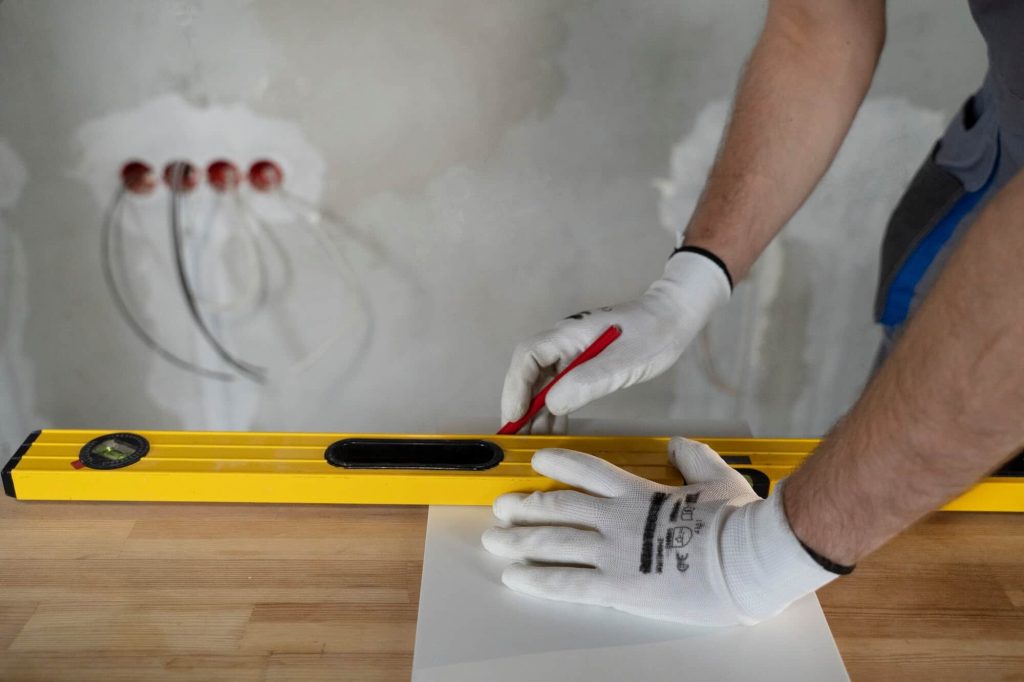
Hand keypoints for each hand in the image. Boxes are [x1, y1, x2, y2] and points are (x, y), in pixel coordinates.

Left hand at [482, 438, 838, 625]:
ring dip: (519, 540)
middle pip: (558, 506)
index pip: (587, 470)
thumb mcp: (718, 478)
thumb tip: (678, 445)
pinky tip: (514, 578)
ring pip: (553, 542)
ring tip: (494, 539)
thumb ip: (693, 458)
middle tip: (502, 507)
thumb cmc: (739, 522)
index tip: (537, 461)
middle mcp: (618, 517)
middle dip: (525, 507)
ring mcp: (614, 551)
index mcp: (639, 491)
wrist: (748, 558)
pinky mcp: (618, 586)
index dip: (558, 463)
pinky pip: (567, 582)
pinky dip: (537, 579)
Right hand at [500, 251, 729, 433]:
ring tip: (534, 441)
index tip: (515, 416)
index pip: (527, 358)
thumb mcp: (623, 363)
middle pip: (529, 373)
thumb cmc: (652, 334)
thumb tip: (551, 404)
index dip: (515, 388)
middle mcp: (563, 342)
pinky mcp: (583, 363)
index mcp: (567, 334)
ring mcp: (572, 352)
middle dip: (520, 405)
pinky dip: (554, 409)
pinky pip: (559, 387)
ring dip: (536, 411)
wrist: (673, 318)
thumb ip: (587, 382)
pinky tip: (555, 430)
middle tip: (517, 437)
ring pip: (542, 383)